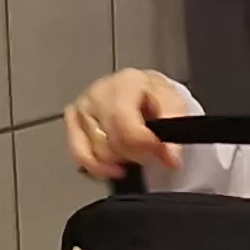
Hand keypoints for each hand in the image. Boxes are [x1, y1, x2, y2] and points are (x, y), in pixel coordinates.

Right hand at [65, 68, 196, 180]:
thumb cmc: (154, 97)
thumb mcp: (174, 107)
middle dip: (135, 155)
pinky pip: (79, 153)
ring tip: (132, 150)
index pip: (129, 127)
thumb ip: (176, 130)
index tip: (161, 153)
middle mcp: (99, 92)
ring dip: (118, 160)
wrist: (141, 91)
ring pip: (97, 151)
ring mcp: (82, 105)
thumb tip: (172, 158)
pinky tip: (112, 166)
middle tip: (148, 150)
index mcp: (127, 83)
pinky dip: (96, 166)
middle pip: (112, 142)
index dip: (146, 147)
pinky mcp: (72, 119)